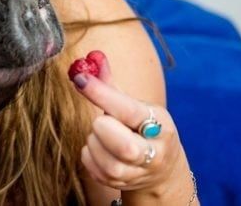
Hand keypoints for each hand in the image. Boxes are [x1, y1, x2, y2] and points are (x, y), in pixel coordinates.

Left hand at [71, 52, 181, 192]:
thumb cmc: (140, 128)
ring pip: (106, 160)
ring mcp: (139, 173)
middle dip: (103, 129)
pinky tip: (98, 149)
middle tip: (103, 122)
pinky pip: (94, 169)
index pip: (128, 110)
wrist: (160, 169)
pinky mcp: (122, 185)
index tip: (80, 78)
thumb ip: (110, 83)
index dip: (101, 93)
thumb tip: (93, 55)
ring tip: (102, 135)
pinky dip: (89, 156)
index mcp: (160, 125)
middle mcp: (155, 153)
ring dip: (94, 142)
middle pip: (123, 146)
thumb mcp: (134, 105)